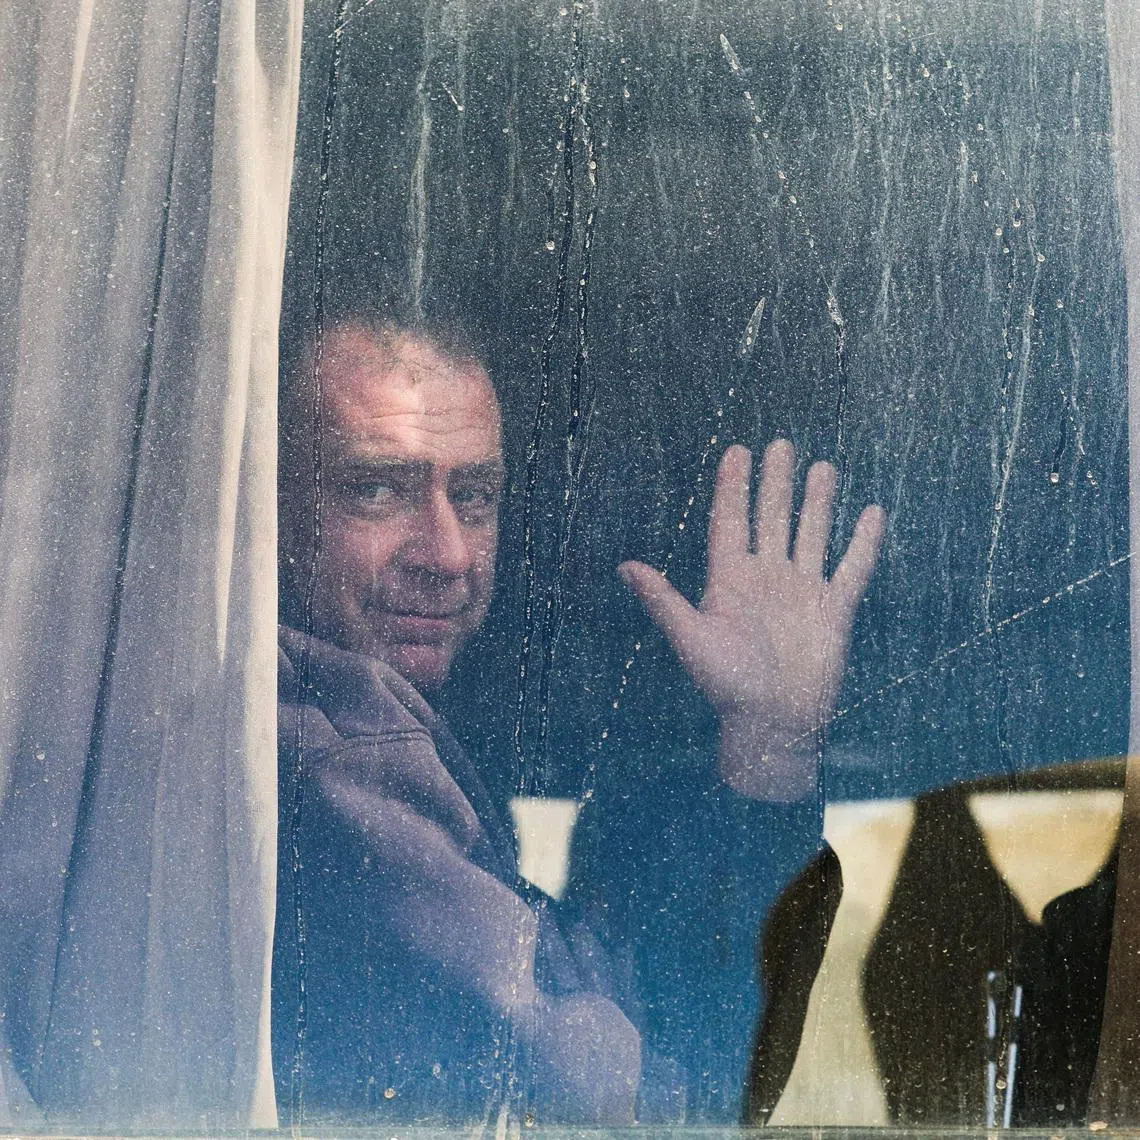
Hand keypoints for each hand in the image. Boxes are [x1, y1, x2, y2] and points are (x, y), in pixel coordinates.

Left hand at [618, 440, 884, 799]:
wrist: (774, 726)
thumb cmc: (727, 688)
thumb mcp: (692, 639)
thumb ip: (662, 601)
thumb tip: (625, 566)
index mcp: (730, 581)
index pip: (731, 522)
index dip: (733, 487)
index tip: (737, 450)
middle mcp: (766, 579)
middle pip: (771, 519)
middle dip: (775, 483)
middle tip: (781, 444)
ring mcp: (802, 593)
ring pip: (811, 535)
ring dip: (817, 502)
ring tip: (822, 467)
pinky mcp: (834, 611)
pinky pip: (853, 569)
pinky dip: (862, 542)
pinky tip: (871, 513)